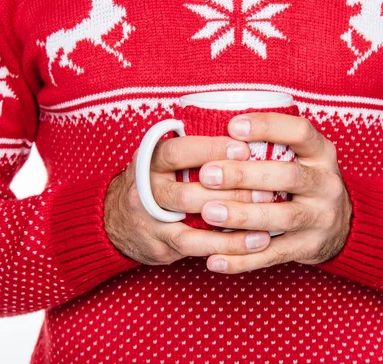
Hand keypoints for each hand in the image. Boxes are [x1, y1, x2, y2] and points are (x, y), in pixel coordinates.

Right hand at [104, 135, 274, 264]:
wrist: (116, 221)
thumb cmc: (158, 182)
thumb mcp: (165, 159)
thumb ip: (197, 150)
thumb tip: (250, 136)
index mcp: (151, 159)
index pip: (179, 151)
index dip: (212, 150)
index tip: (244, 150)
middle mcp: (147, 188)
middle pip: (188, 191)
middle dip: (230, 192)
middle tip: (266, 191)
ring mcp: (152, 219)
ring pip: (193, 223)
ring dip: (232, 225)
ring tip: (265, 226)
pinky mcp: (161, 244)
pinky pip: (196, 247)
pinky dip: (226, 246)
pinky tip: (252, 244)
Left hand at [198, 113, 351, 273]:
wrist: (344, 225)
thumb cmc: (307, 182)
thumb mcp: (304, 157)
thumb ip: (273, 145)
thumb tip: (217, 134)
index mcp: (322, 154)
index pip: (300, 132)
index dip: (268, 127)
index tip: (232, 126)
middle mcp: (325, 184)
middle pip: (288, 177)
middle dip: (245, 175)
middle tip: (207, 174)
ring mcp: (320, 218)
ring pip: (281, 218)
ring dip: (242, 216)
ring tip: (209, 212)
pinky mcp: (309, 247)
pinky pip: (273, 256)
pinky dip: (242, 260)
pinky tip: (215, 260)